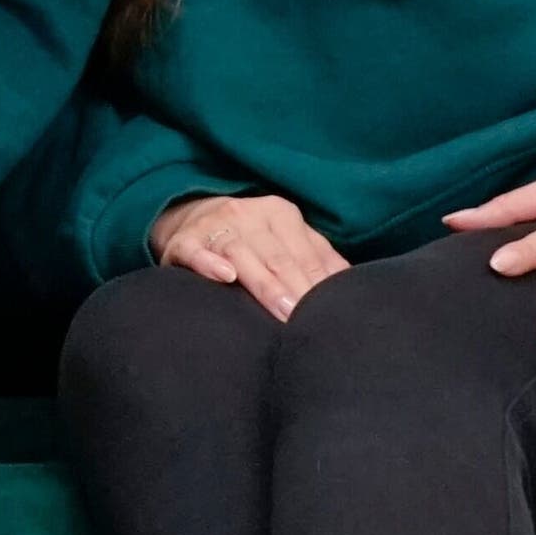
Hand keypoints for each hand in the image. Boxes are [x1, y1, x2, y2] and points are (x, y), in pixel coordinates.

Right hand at [150, 193, 346, 318]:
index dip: (319, 284)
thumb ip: (318, 259)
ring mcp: (213, 226)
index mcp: (279, 213)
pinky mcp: (183, 241)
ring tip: (282, 310)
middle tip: (310, 321)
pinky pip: (195, 251)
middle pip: (277, 257)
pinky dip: (209, 262)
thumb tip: (353, 284)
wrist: (191, 217)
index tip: (330, 313)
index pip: (305, 254)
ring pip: (241, 254)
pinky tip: (224, 276)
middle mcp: (247, 214)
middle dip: (296, 289)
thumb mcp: (287, 238)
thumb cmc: (251, 238)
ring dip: (263, 283)